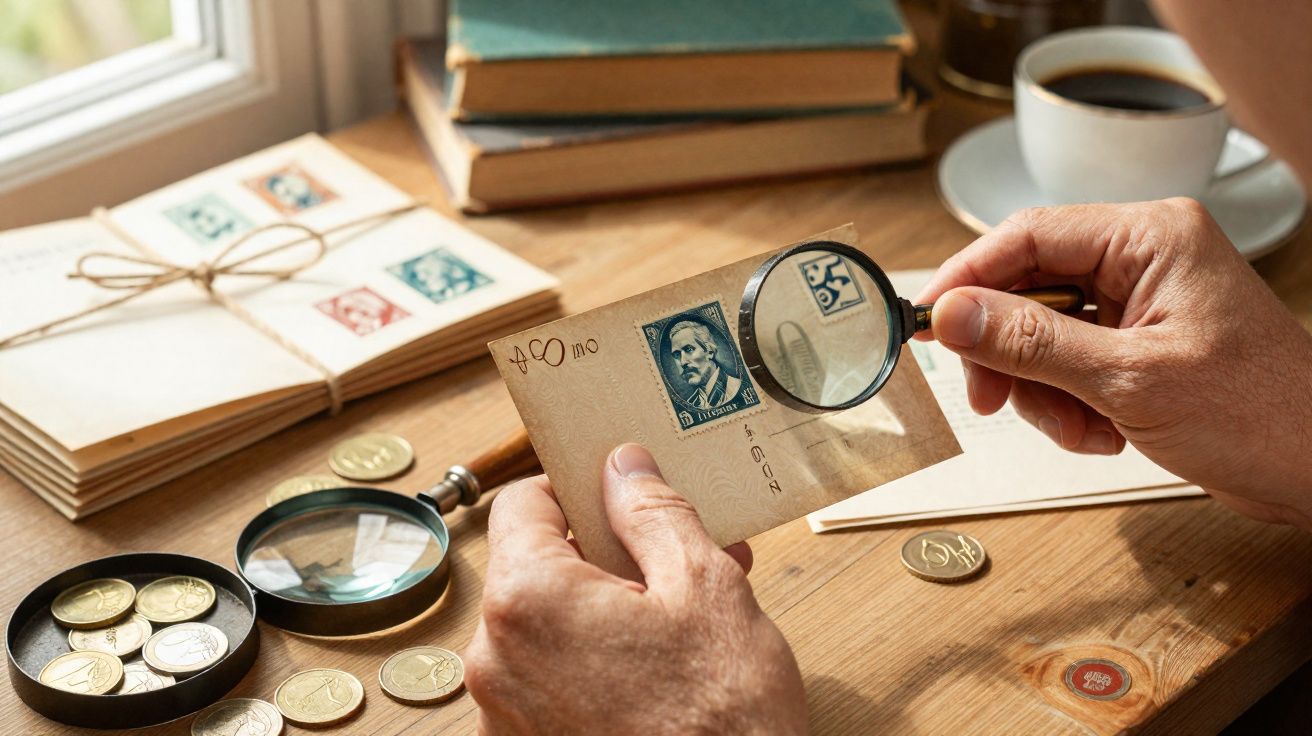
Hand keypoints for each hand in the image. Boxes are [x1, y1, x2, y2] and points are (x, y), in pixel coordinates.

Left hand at [464, 443, 806, 734]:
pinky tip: (664, 669)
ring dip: (611, 610)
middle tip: (678, 555)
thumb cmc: (721, 721)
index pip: (523, 503)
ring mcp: (505, 717)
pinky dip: (599, 663)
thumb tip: (622, 466)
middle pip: (539, 568)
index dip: (575, 486)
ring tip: (688, 617)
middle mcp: (495, 659)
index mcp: (527, 600)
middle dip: (609, 555)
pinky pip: (553, 683)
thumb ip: (653, 513)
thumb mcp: (705, 588)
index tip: (617, 490)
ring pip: (551, 628)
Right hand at [915, 198, 1311, 529]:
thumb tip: (953, 315)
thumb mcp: (1129, 380)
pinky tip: (1105, 432)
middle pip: (1028, 287)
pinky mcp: (1139, 342)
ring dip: (1043, 391)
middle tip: (990, 396)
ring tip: (1080, 428)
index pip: (1028, 236)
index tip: (928, 320)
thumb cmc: (1262, 415)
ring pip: (1041, 333)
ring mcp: (1141, 302)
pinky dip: (1069, 404)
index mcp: (1150, 238)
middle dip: (1007, 352)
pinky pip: (1068, 362)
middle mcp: (1143, 259)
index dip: (968, 277)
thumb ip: (1032, 343)